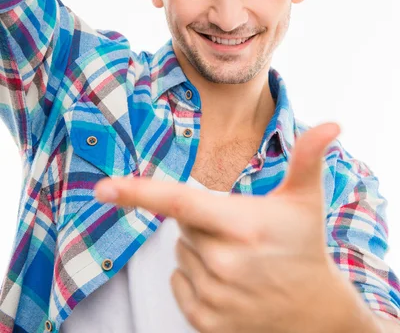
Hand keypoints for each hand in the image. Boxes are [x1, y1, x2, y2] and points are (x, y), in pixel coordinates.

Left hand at [95, 123, 364, 332]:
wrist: (314, 314)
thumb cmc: (304, 245)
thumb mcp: (306, 200)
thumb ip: (309, 158)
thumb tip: (332, 123)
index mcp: (243, 225)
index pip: (180, 202)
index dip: (139, 192)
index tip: (103, 187)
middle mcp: (224, 263)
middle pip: (182, 225)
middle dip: (202, 220)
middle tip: (238, 230)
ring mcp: (214, 297)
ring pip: (180, 254)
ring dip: (200, 249)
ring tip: (239, 259)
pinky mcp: (205, 321)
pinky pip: (178, 282)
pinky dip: (194, 276)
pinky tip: (228, 282)